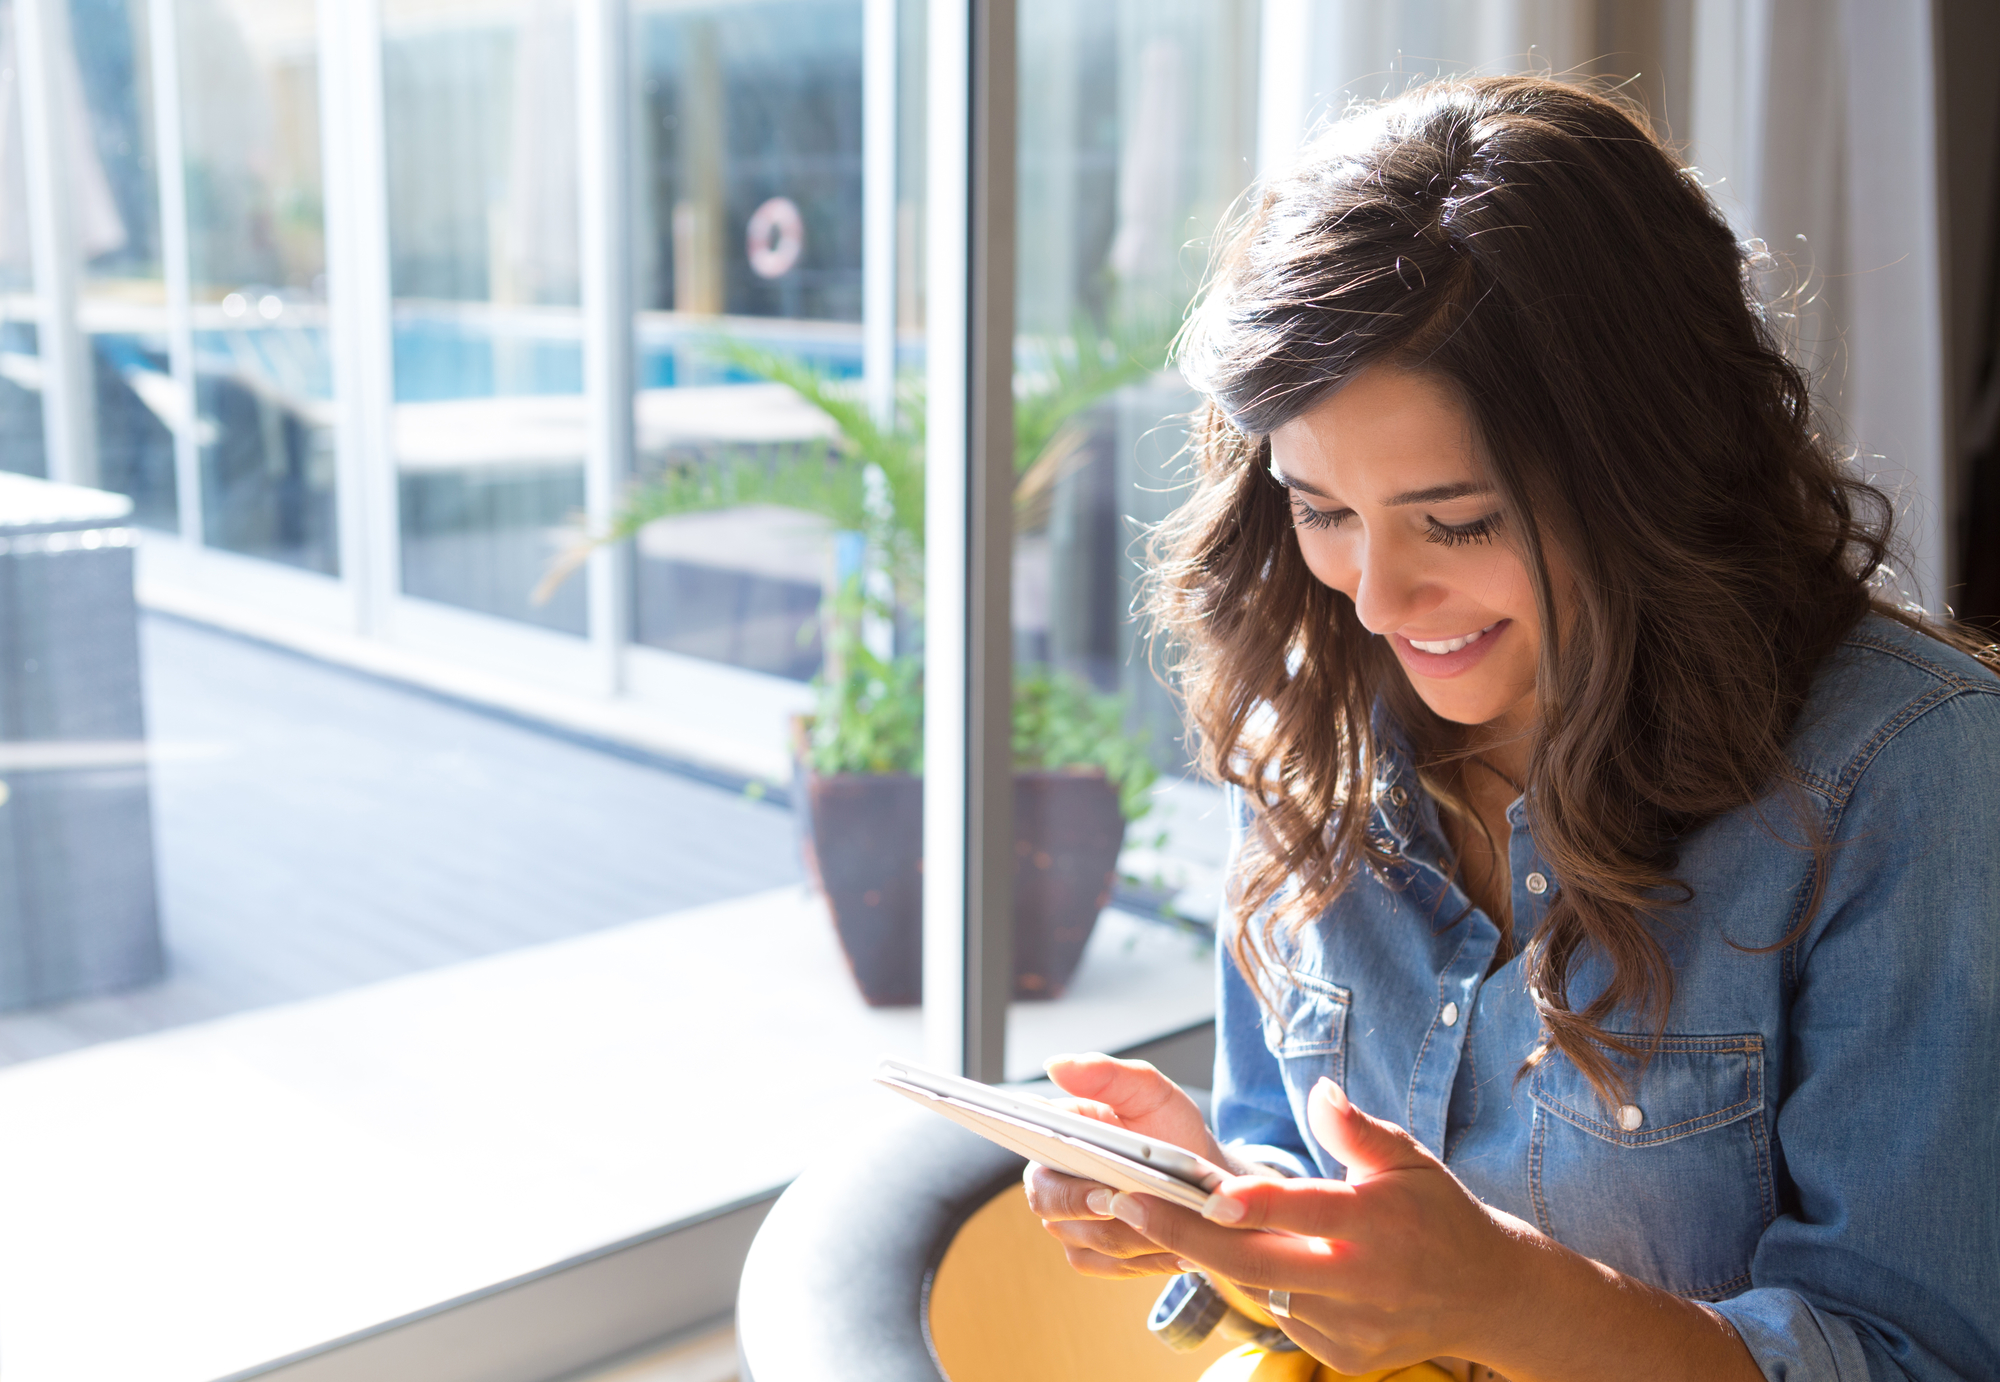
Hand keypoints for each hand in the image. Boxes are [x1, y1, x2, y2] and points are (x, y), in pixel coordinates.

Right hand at [1020, 1053, 1230, 1278]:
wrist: (1205, 1183)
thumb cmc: (1172, 1131)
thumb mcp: (1150, 1093)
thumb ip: (1107, 1075)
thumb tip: (1056, 1065)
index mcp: (1056, 1133)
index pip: (1031, 1144)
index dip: (1047, 1158)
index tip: (1094, 1178)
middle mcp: (1051, 1180)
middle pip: (1051, 1203)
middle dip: (1096, 1205)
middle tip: (1132, 1202)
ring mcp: (1068, 1223)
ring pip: (1090, 1239)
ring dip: (1136, 1232)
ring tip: (1175, 1221)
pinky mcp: (1090, 1256)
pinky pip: (1110, 1266)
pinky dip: (1147, 1259)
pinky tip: (1179, 1248)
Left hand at [1101, 1077, 1535, 1373]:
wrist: (1486, 1295)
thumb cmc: (1438, 1214)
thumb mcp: (1410, 1159)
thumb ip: (1358, 1130)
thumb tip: (1319, 1092)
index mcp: (1377, 1223)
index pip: (1305, 1211)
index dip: (1254, 1202)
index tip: (1203, 1188)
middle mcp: (1360, 1280)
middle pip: (1256, 1263)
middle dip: (1183, 1234)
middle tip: (1124, 1204)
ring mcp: (1348, 1326)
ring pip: (1258, 1290)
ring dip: (1207, 1256)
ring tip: (1155, 1218)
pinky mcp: (1341, 1354)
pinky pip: (1280, 1317)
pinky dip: (1254, 1285)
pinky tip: (1235, 1255)